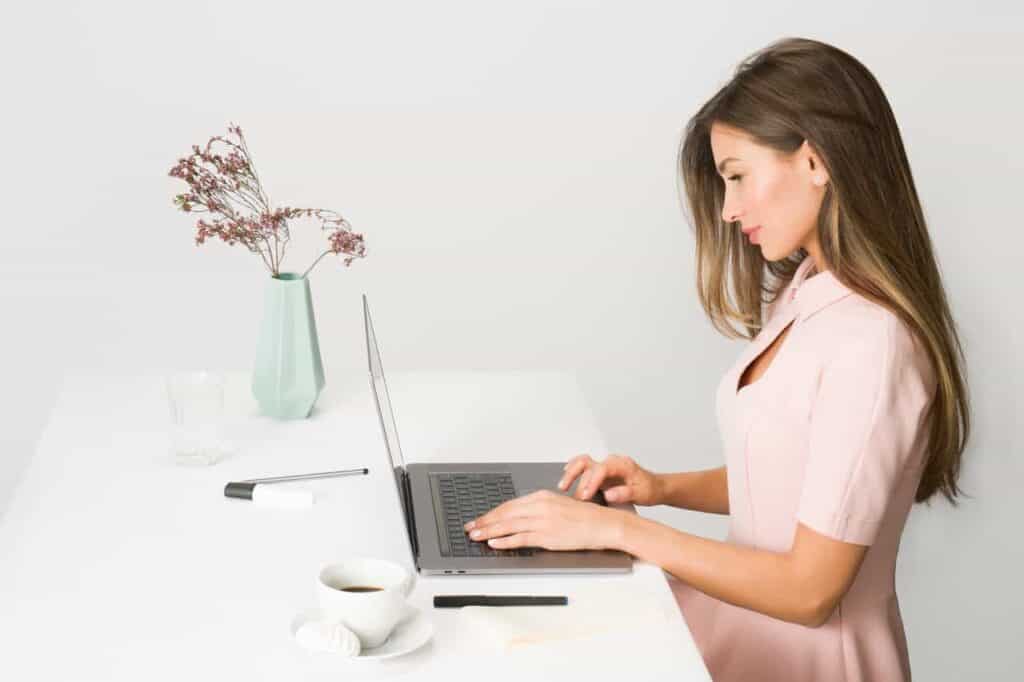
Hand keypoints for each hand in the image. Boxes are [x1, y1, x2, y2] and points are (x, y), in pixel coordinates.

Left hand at [463, 490, 624, 550]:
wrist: (602, 524)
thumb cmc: (584, 517)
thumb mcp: (558, 505)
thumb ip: (539, 508)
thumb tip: (520, 515)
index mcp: (542, 496)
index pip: (510, 504)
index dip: (492, 512)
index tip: (480, 518)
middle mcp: (540, 506)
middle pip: (505, 513)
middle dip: (485, 521)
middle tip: (470, 527)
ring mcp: (543, 521)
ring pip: (509, 525)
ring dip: (489, 531)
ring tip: (475, 536)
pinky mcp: (548, 536)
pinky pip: (521, 538)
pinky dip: (505, 541)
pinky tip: (495, 543)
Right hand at [557, 453, 661, 505]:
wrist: (656, 486)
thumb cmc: (650, 489)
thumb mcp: (642, 494)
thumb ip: (625, 493)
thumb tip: (608, 494)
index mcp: (622, 465)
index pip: (602, 469)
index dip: (591, 482)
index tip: (585, 495)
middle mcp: (611, 462)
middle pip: (587, 462)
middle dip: (575, 475)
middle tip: (567, 490)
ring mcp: (605, 466)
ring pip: (583, 463)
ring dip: (571, 473)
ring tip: (562, 486)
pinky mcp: (601, 473)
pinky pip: (584, 467)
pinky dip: (574, 470)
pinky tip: (566, 476)